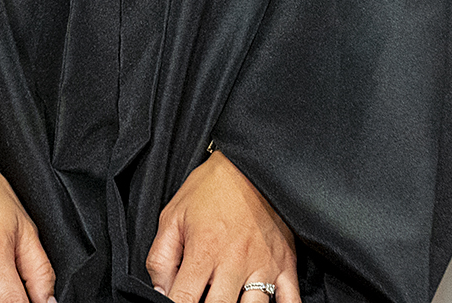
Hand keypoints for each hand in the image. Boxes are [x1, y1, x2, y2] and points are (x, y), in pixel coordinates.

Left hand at [145, 150, 297, 302]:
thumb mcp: (173, 215)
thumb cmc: (210, 188)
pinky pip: (290, 300)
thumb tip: (160, 291)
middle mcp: (234, 263)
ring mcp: (263, 265)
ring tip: (229, 299)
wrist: (250, 163)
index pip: (184, 300)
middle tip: (202, 298)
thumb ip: (160, 257)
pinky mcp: (285, 263)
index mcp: (204, 251)